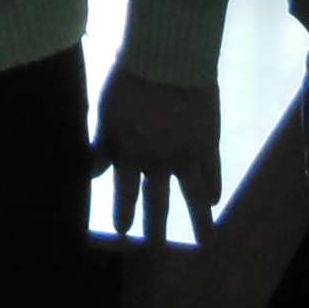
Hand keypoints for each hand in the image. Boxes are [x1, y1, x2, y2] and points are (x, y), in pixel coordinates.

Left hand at [88, 66, 220, 244]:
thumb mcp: (106, 112)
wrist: (168, 59)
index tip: (124, 231)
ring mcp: (186, 153)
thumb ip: (101, 145)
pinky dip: (214, 186)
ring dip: (198, 221)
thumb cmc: (129, 79)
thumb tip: (93, 173)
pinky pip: (213, 171)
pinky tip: (215, 201)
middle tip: (156, 248)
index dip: (124, 213)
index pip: (125, 193)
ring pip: (193, 197)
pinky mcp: (207, 140)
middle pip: (157, 202)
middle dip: (155, 227)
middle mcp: (158, 161)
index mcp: (130, 153)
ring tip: (204, 241)